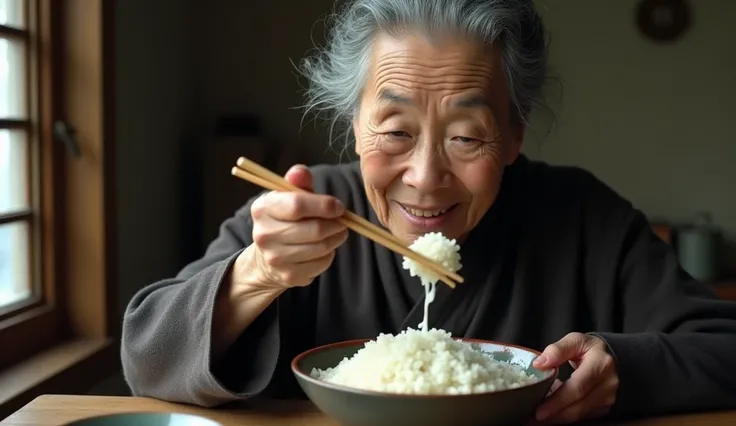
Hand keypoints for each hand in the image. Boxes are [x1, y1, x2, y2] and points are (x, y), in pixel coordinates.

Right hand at [240, 164, 347, 289]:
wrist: (267, 257)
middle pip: (314, 229)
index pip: (297, 205)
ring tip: (336, 233)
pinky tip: (323, 249)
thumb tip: (300, 172)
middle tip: (341, 221)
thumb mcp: (288, 196)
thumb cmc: (285, 219)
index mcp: (263, 209)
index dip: (324, 205)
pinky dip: (329, 255)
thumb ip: (298, 182)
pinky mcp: (288, 276)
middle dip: (335, 224)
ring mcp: (275, 258)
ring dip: (336, 239)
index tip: (339, 207)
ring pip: (320, 248)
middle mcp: (264, 234)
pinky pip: (321, 264)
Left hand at [531, 332, 618, 424]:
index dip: (557, 401)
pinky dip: (566, 416)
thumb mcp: (576, 341)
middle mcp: (607, 384)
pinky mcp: (605, 407)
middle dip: (554, 415)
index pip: (577, 387)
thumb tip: (539, 364)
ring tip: (537, 420)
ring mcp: (608, 398)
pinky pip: (583, 415)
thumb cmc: (592, 349)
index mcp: (600, 364)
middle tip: (532, 419)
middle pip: (578, 406)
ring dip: (558, 419)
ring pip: (580, 414)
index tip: (539, 410)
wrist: (616, 358)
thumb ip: (557, 350)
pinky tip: (552, 415)